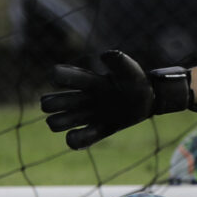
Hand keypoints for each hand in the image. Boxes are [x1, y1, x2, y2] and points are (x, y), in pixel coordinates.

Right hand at [40, 51, 196, 148]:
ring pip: (55, 123)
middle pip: (48, 103)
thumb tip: (103, 56)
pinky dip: (77, 140)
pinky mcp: (97, 131)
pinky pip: (76, 141)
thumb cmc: (135, 81)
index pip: (58, 75)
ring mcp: (87, 116)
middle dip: (54, 104)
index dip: (58, 76)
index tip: (75, 79)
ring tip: (82, 118)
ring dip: (62, 123)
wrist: (148, 100)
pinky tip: (93, 131)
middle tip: (75, 103)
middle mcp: (81, 99)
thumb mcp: (130, 69)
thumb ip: (119, 61)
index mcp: (86, 81)